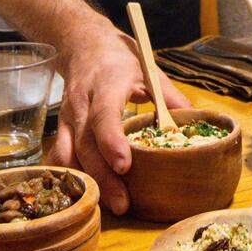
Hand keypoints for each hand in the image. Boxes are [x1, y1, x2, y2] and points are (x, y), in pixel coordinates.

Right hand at [45, 24, 190, 213]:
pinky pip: (59, 156)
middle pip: (86, 144)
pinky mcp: (60, 128)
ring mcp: (67, 117)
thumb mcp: (148, 70)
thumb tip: (192, 124)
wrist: (84, 46)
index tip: (125, 165)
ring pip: (69, 155)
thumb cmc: (120, 59)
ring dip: (87, 182)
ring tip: (108, 205)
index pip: (104, 116)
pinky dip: (70, 177)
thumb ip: (169, 97)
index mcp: (105, 85)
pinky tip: (85, 195)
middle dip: (103, 176)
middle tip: (123, 204)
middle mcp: (81, 103)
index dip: (112, 142)